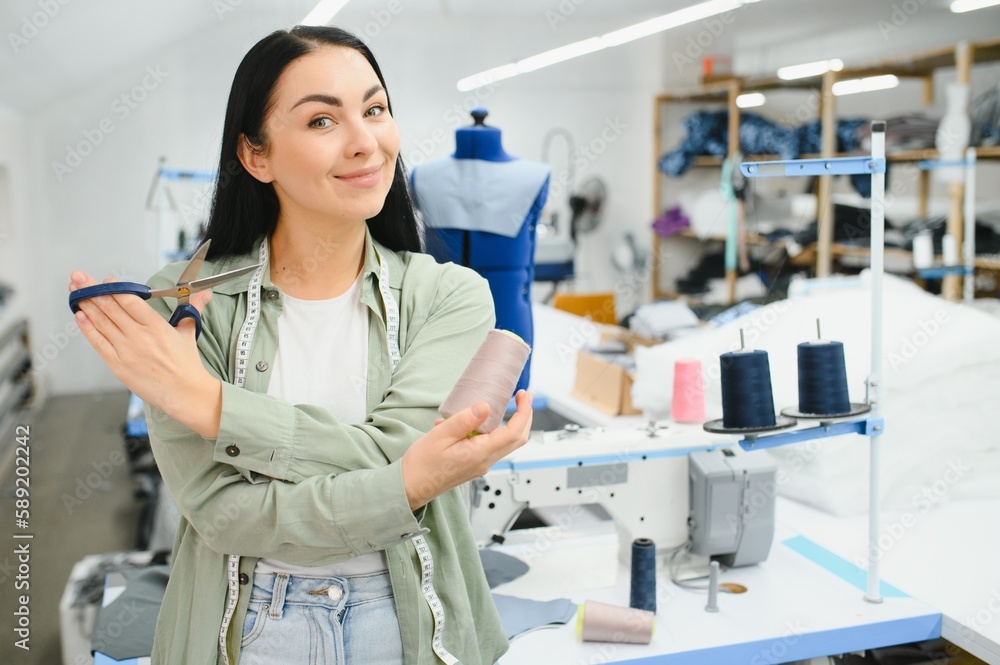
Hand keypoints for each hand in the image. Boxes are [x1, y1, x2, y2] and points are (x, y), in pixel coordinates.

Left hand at [68, 271, 222, 437]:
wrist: (184, 393)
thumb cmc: (187, 365)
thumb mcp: (188, 332)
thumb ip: (192, 309)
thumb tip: (204, 295)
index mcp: (157, 327)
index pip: (131, 302)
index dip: (115, 289)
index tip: (105, 279)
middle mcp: (139, 337)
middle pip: (111, 308)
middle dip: (91, 290)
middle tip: (78, 277)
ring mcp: (126, 351)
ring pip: (101, 323)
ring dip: (86, 305)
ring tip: (74, 292)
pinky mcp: (118, 365)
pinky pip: (98, 342)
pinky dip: (87, 328)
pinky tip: (79, 316)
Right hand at [401, 390, 532, 509]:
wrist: (411, 486)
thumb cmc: (422, 464)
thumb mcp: (440, 435)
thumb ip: (465, 421)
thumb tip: (485, 407)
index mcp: (480, 454)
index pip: (514, 433)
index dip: (524, 412)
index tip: (524, 395)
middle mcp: (485, 461)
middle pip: (517, 439)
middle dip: (524, 416)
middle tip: (521, 396)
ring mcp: (481, 464)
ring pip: (506, 443)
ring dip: (510, 422)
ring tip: (502, 403)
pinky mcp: (475, 464)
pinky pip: (491, 445)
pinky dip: (491, 430)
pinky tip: (471, 420)